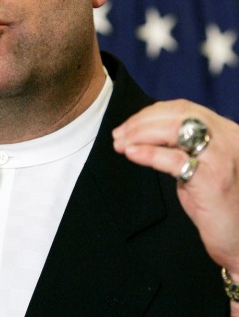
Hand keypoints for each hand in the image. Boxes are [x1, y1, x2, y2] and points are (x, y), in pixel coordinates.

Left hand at [112, 99, 238, 276]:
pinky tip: (132, 154)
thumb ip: (181, 143)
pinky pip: (174, 159)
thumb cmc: (216, 201)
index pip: (182, 108)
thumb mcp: (200, 162)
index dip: (151, 113)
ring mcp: (221, 157)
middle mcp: (227, 137)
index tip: (128, 124)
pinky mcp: (212, 180)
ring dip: (140, 134)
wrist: (238, 237)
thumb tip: (142, 130)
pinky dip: (148, 153)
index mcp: (224, 130)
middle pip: (176, 115)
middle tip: (119, 134)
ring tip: (121, 143)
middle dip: (141, 121)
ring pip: (174, 130)